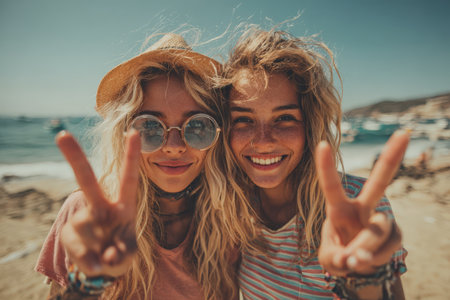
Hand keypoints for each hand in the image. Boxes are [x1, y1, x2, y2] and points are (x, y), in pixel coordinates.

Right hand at [56, 130, 140, 277]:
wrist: (103, 267)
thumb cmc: (121, 250)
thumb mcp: (129, 252)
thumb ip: (122, 253)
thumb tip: (106, 257)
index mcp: (123, 205)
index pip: (128, 178)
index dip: (131, 157)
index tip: (134, 131)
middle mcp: (102, 207)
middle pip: (87, 181)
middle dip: (75, 158)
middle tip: (62, 135)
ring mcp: (84, 219)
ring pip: (84, 231)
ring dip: (98, 252)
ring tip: (106, 258)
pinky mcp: (69, 234)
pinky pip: (80, 252)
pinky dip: (90, 263)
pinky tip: (95, 263)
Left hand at [315, 130, 408, 275]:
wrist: (359, 267)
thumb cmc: (339, 255)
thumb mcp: (329, 260)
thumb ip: (336, 259)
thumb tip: (354, 259)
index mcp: (339, 209)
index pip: (331, 186)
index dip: (326, 166)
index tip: (321, 143)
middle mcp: (362, 208)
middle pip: (379, 182)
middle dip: (391, 157)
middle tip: (404, 133)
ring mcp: (381, 219)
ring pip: (377, 229)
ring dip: (365, 249)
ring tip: (355, 261)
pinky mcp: (396, 233)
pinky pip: (388, 246)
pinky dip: (376, 259)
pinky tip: (368, 261)